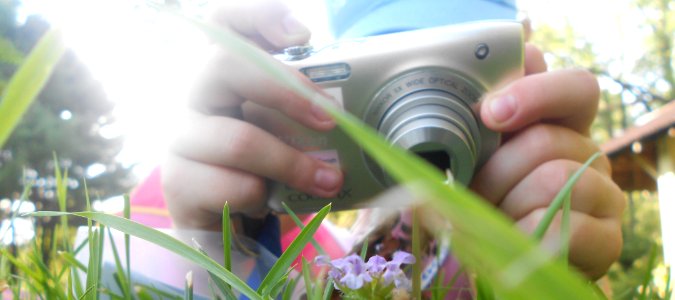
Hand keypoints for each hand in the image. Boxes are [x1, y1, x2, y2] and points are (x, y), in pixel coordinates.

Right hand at [162, 0, 342, 229]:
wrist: (215, 212)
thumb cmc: (253, 157)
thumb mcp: (274, 120)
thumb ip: (292, 93)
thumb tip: (319, 78)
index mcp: (216, 70)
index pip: (222, 19)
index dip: (258, 15)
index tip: (300, 36)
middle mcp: (190, 93)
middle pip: (225, 66)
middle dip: (288, 92)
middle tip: (331, 120)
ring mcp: (179, 136)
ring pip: (240, 140)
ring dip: (294, 164)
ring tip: (328, 180)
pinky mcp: (178, 181)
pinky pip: (236, 186)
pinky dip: (263, 196)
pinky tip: (264, 201)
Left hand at [471, 44, 624, 278]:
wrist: (507, 260)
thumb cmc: (491, 200)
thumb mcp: (480, 155)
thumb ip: (493, 111)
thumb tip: (522, 46)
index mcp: (564, 128)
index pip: (577, 88)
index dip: (535, 93)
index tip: (489, 113)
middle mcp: (592, 156)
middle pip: (547, 141)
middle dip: (495, 170)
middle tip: (473, 190)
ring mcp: (605, 198)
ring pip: (554, 182)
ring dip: (506, 204)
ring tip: (490, 218)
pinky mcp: (608, 240)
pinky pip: (566, 229)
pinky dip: (525, 234)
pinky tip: (512, 238)